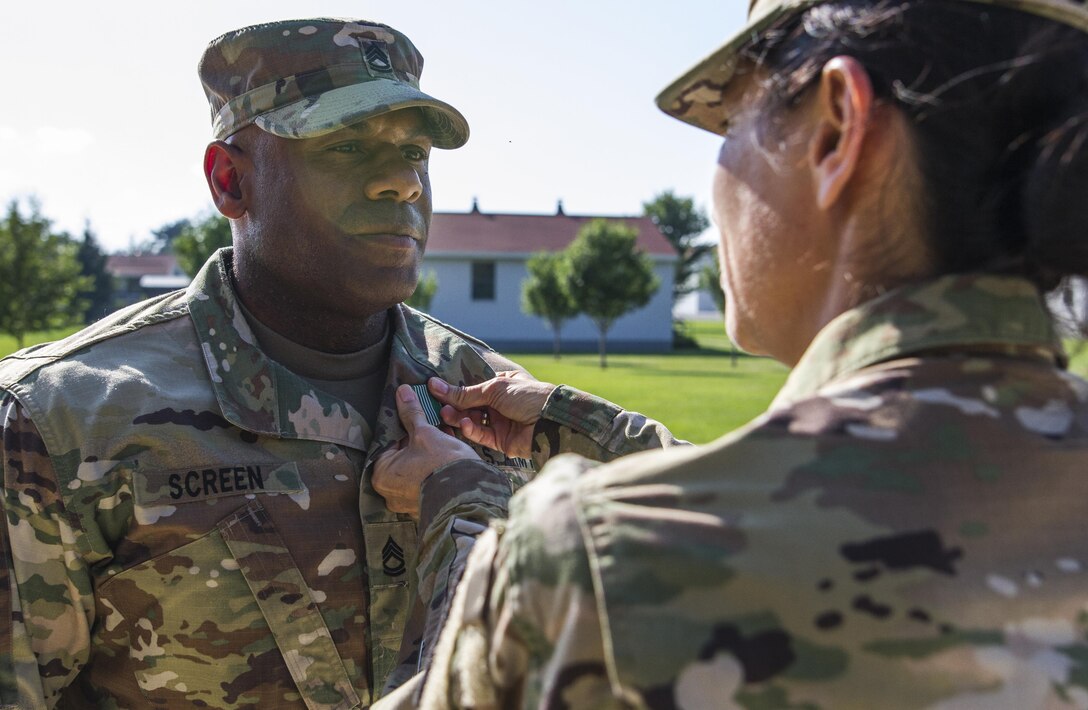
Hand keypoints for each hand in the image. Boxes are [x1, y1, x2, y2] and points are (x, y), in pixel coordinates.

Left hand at [373, 384, 479, 517]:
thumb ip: (411, 413)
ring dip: (426, 453)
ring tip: (441, 438)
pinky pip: (425, 481)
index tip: (415, 420)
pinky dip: (432, 468)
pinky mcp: (425, 505)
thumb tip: (402, 392)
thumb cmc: (442, 463)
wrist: (470, 493)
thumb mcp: (425, 433)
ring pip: (414, 469)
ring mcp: (407, 502)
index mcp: (381, 475)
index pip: (388, 444)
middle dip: (416, 441)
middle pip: (401, 457)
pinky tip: (446, 453)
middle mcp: (389, 493)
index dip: (403, 428)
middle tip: (429, 428)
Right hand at [428, 372, 556, 459]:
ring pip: (472, 421)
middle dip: (453, 405)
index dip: (455, 389)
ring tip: (445, 414)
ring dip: (458, 417)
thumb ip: (465, 392)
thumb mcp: (495, 389)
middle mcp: (499, 404)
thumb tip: (435, 385)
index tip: (435, 389)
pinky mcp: (501, 441)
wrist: (551, 422)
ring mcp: (500, 423)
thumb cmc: (528, 397)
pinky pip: (481, 436)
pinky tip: (466, 424)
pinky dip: (471, 431)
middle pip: (470, 405)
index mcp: (501, 386)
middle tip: (437, 405)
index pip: (473, 387)